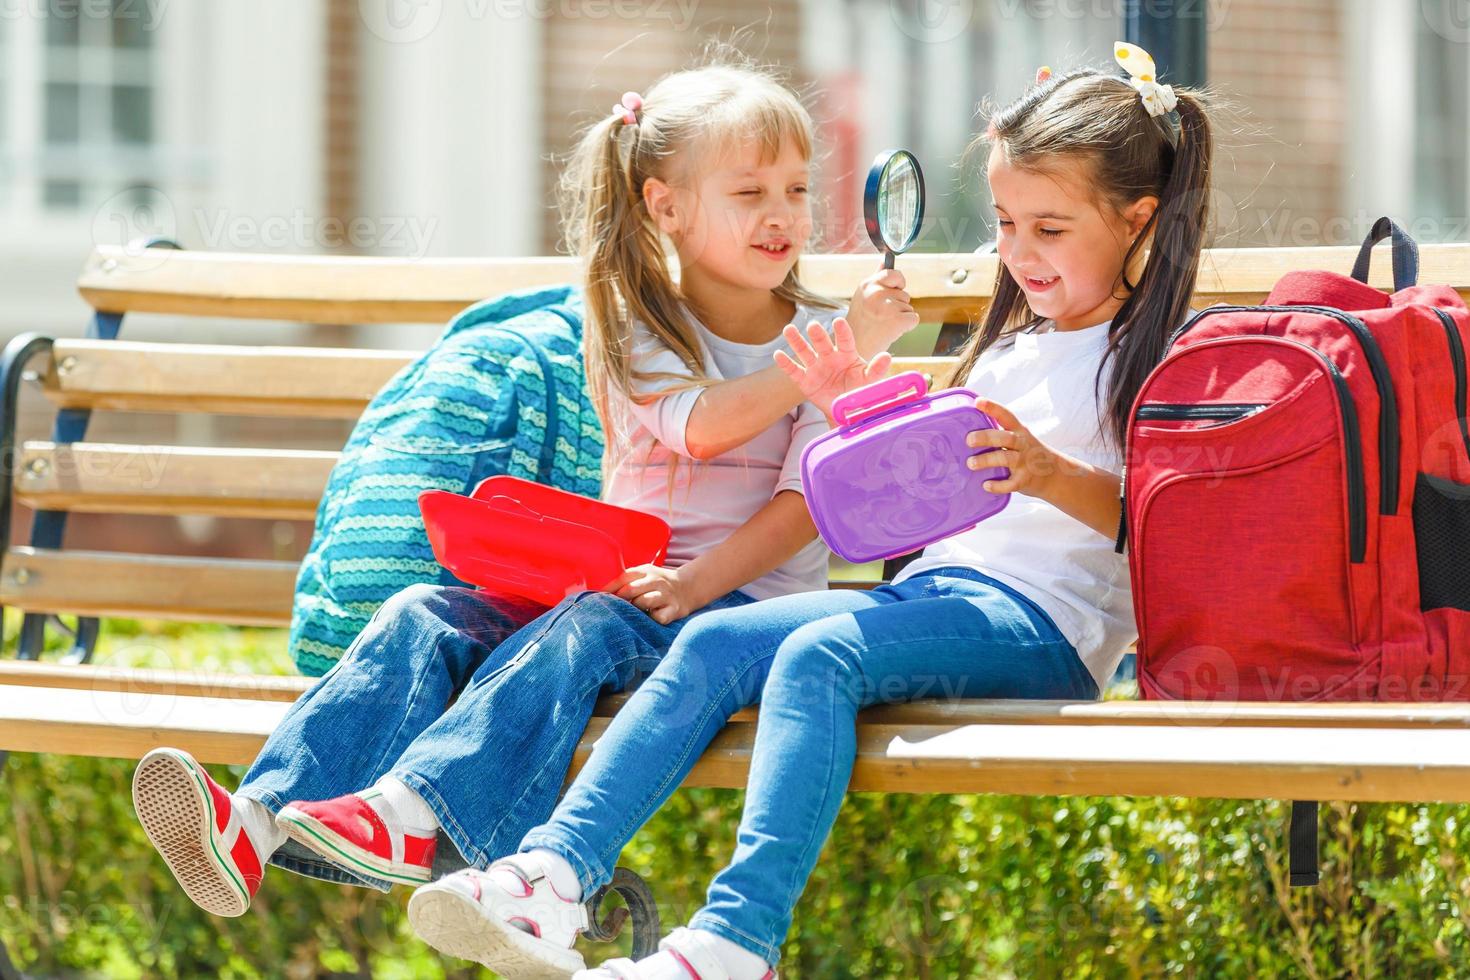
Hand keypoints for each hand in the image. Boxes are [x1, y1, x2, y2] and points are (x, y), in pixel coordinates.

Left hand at [603, 564, 702, 625]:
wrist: (688, 587)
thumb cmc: (657, 584)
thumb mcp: (643, 576)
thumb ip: (625, 582)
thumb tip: (600, 594)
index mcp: (645, 571)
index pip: (623, 577)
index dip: (610, 589)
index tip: (597, 599)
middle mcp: (656, 580)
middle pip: (630, 589)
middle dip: (620, 600)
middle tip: (614, 609)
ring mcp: (666, 594)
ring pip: (643, 602)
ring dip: (635, 609)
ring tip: (635, 612)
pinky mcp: (674, 609)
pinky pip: (657, 617)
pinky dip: (652, 619)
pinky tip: (652, 617)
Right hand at [773, 317, 891, 421]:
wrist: (847, 412)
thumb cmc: (860, 392)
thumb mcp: (870, 382)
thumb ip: (876, 369)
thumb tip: (887, 356)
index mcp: (848, 355)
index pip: (845, 341)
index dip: (842, 332)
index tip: (838, 321)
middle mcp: (830, 358)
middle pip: (822, 343)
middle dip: (817, 334)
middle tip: (813, 326)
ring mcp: (816, 368)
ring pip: (805, 352)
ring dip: (796, 341)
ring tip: (788, 330)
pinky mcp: (806, 381)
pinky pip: (794, 372)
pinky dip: (786, 364)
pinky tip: (778, 354)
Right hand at [845, 269, 919, 358]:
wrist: (857, 348)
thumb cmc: (861, 323)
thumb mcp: (863, 296)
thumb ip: (877, 279)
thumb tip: (886, 261)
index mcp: (867, 284)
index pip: (894, 273)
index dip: (898, 283)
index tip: (894, 291)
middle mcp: (876, 293)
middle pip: (904, 293)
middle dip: (897, 305)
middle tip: (881, 317)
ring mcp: (886, 306)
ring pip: (908, 306)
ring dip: (900, 316)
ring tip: (883, 324)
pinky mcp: (897, 320)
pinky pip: (914, 318)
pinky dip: (907, 326)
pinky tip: (892, 331)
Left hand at [966, 398, 1063, 498]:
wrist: (1055, 475)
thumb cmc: (1028, 454)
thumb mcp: (1020, 439)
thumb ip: (1000, 434)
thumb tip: (967, 432)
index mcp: (1020, 431)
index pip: (1006, 415)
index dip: (992, 407)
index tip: (978, 402)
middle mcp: (1023, 445)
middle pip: (1006, 437)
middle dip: (987, 437)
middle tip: (969, 440)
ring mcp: (1025, 463)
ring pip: (1007, 459)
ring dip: (987, 460)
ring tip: (971, 463)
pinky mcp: (1025, 481)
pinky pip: (1011, 484)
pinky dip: (998, 485)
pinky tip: (986, 485)